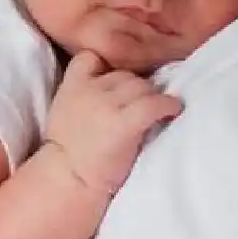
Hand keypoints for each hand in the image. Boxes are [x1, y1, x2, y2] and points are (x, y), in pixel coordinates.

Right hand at [45, 53, 182, 194]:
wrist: (70, 181)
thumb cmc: (70, 153)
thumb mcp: (65, 112)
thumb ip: (84, 94)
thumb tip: (114, 87)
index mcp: (72, 86)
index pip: (90, 57)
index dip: (106, 66)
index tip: (117, 83)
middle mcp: (90, 89)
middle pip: (126, 75)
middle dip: (135, 90)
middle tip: (141, 108)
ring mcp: (107, 104)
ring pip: (143, 86)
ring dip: (152, 97)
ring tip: (157, 112)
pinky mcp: (125, 123)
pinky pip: (154, 103)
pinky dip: (168, 105)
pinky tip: (173, 111)